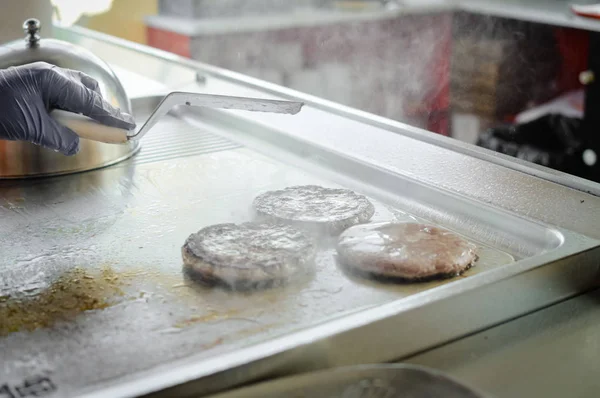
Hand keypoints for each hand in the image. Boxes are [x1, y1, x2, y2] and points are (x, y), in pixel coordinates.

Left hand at [0, 62, 135, 155]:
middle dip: (100, 109)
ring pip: (74, 93)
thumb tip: (75, 145)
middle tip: (112, 127)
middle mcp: (50, 77)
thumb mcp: (32, 128)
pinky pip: (60, 98)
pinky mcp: (34, 88)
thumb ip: (60, 138)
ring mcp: (41, 81)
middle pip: (87, 90)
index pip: (91, 101)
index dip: (112, 116)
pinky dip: (68, 111)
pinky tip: (66, 124)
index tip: (129, 125)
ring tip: (87, 129)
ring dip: (83, 110)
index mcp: (53, 81)